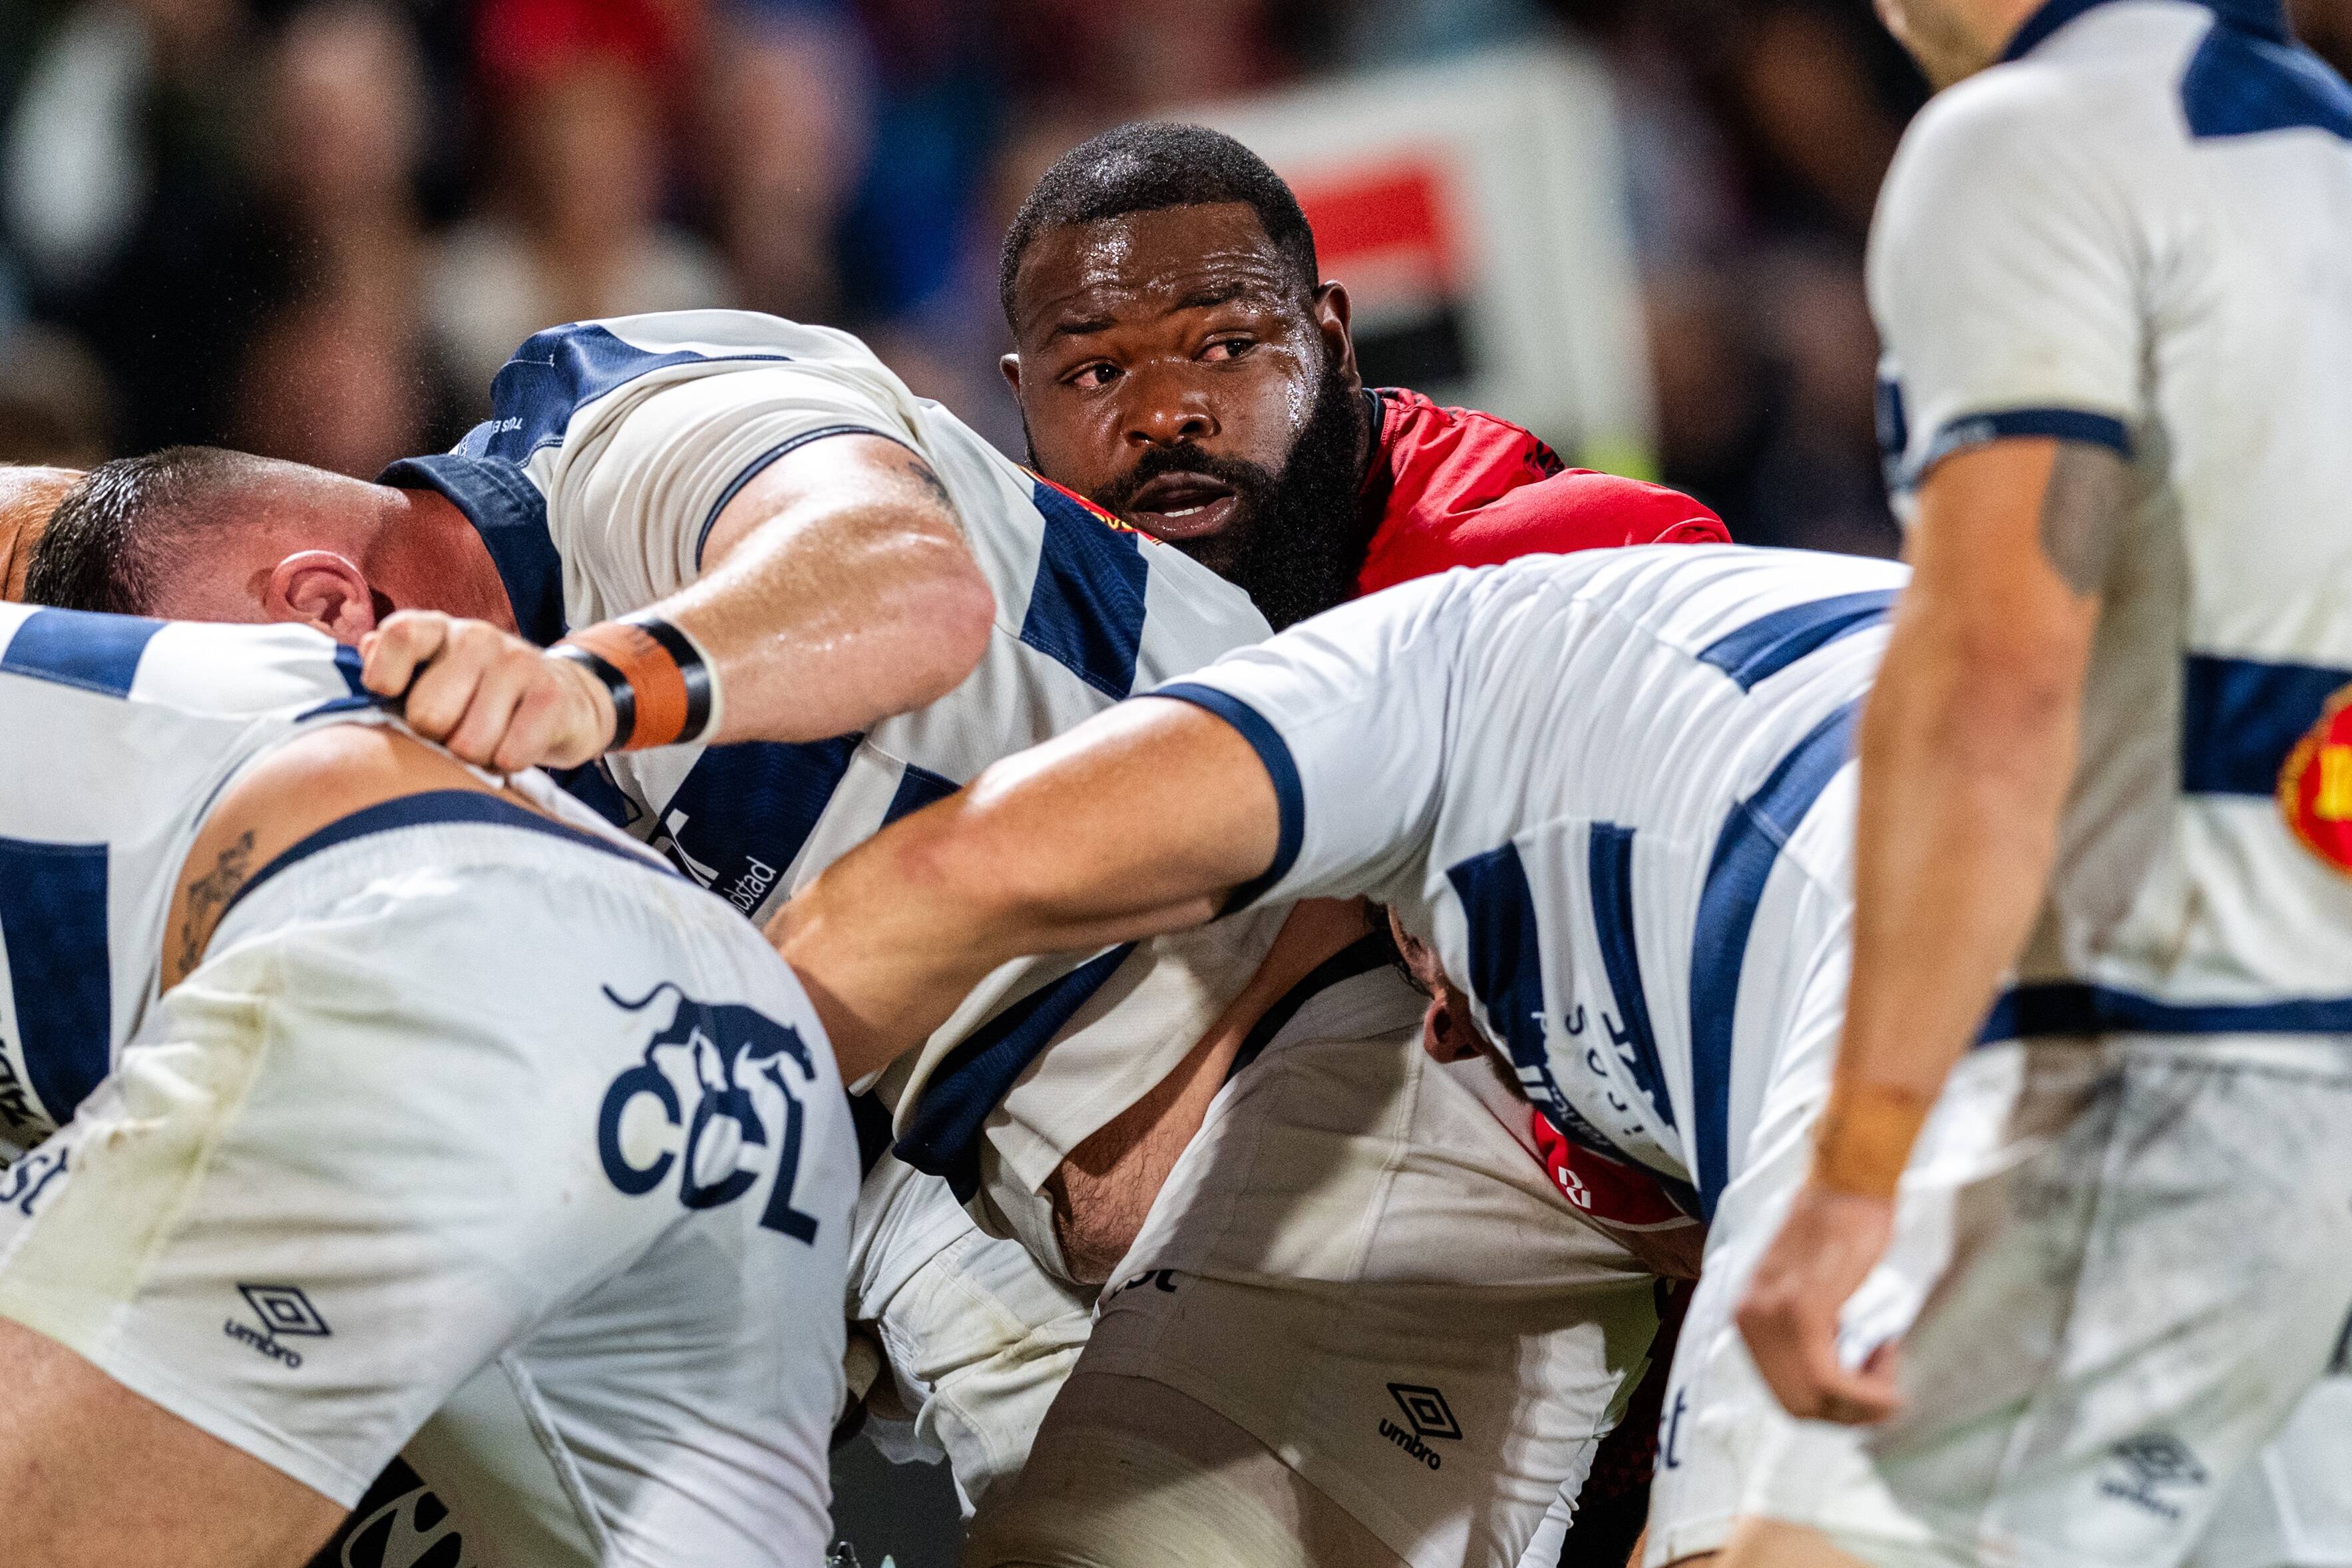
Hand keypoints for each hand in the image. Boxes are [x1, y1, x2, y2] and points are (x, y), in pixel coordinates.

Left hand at [360, 611, 616, 771]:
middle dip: (438, 739)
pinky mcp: (552, 696)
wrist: (561, 701)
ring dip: (475, 758)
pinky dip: (508, 764)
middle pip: (429, 715)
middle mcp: (477, 637)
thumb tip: (366, 648)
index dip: (386, 676)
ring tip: (486, 742)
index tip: (391, 698)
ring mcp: (518, 662)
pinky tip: (514, 748)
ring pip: (470, 743)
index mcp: (438, 630)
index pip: (400, 636)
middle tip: (453, 733)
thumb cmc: (478, 696)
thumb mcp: (430, 676)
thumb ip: (390, 663)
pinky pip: (510, 754)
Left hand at [1735, 1177, 1900, 1423]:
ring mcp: (1770, 1316)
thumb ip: (1810, 1336)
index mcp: (1747, 1316)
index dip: (1835, 1403)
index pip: (1785, 1394)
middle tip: (1887, 1377)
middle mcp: (1748, 1319)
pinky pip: (1830, 1381)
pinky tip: (1888, 1351)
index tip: (1870, 1375)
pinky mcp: (1801, 1311)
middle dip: (1852, 1409)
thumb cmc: (1845, 1230)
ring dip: (1865, 1398)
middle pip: (1800, 1407)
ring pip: (1817, 1402)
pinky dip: (1869, 1385)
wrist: (1852, 1182)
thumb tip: (1835, 1391)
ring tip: (1888, 1354)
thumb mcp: (1814, 1292)